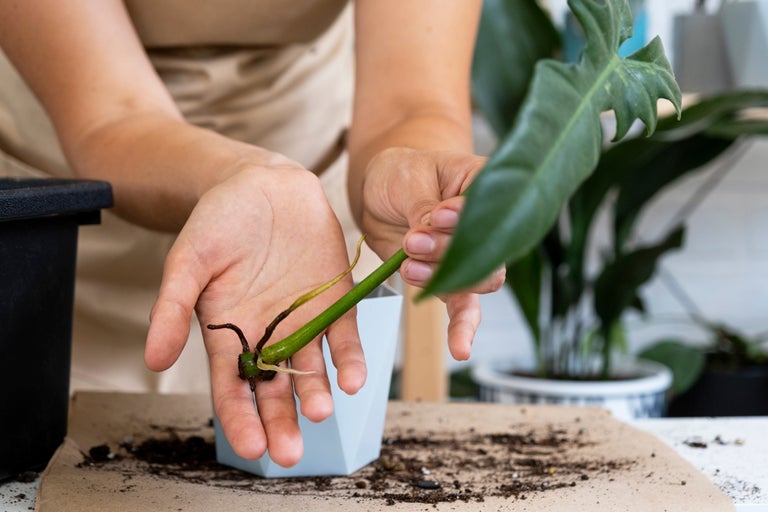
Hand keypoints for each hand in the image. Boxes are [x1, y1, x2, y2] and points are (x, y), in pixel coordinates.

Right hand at [144, 164, 365, 466]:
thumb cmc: (219, 221)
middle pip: (273, 389)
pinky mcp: (334, 302)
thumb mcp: (188, 261)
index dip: (239, 418)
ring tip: (319, 412)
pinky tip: (353, 379)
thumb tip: (153, 360)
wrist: (264, 184)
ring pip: (310, 369)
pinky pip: (344, 337)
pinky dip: (350, 359)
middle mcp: (268, 334)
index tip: (250, 446)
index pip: (232, 386)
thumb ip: (171, 308)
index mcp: (229, 331)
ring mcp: (303, 320)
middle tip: (288, 452)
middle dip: (280, 421)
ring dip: (315, 394)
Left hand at [360, 147, 505, 359]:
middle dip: (449, 252)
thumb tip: (425, 237)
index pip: (492, 209)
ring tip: (408, 264)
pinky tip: (460, 349)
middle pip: (487, 252)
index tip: (438, 214)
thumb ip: (421, 209)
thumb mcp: (409, 179)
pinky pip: (462, 307)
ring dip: (440, 277)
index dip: (467, 220)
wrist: (379, 190)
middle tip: (415, 240)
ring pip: (475, 281)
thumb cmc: (400, 172)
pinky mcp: (447, 278)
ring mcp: (469, 255)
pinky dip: (461, 328)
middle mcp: (486, 225)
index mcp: (486, 186)